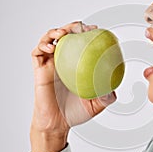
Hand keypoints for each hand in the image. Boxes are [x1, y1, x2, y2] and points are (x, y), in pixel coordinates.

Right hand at [30, 22, 115, 151]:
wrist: (57, 125)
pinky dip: (42, 46)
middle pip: (65, 37)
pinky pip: (37, 54)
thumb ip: (107, 96)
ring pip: (49, 40)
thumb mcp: (97, 104)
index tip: (96, 29)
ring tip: (64, 32)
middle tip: (81, 26)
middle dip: (72, 27)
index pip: (80, 44)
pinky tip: (52, 47)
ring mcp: (50, 66)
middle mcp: (63, 62)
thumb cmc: (75, 113)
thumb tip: (115, 87)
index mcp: (76, 66)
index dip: (86, 34)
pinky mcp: (40, 71)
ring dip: (55, 32)